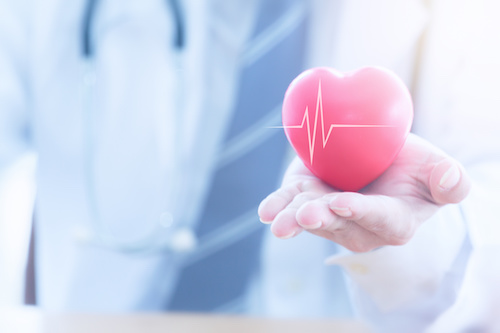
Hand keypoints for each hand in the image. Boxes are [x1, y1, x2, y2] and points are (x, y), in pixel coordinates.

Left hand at [258, 133, 470, 251]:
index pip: (380, 219)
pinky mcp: (307, 199)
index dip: (362, 212)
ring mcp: (329, 214)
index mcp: (394, 220)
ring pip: (310, 217)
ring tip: (278, 221)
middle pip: (339, 224)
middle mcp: (358, 225)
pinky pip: (290, 206)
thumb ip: (448, 180)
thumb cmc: (412, 169)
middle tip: (308, 215)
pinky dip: (277, 207)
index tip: (344, 203)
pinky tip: (266, 212)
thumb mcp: (435, 169)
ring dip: (293, 218)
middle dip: (322, 219)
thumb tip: (453, 183)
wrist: (379, 160)